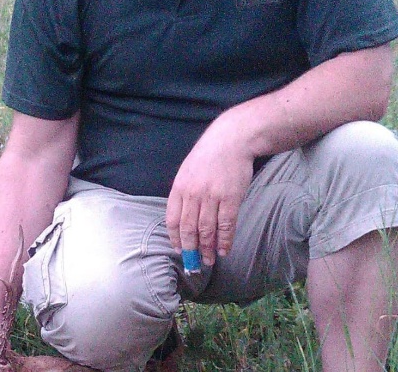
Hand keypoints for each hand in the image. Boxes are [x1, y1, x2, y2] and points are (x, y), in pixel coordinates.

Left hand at [166, 119, 254, 266]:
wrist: (231, 139)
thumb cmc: (209, 156)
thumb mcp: (187, 170)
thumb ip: (183, 192)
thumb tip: (182, 218)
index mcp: (179, 186)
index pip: (172, 219)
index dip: (174, 238)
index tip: (178, 249)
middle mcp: (193, 193)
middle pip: (188, 229)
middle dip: (190, 249)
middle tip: (193, 263)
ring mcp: (212, 196)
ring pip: (207, 230)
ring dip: (207, 249)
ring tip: (208, 260)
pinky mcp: (230, 198)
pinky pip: (226, 226)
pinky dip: (224, 241)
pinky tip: (223, 250)